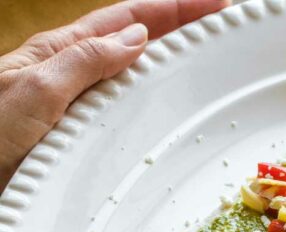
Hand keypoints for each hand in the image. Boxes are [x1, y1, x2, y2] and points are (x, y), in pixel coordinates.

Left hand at [0, 0, 230, 192]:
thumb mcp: (38, 89)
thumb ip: (85, 61)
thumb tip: (137, 38)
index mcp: (62, 52)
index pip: (129, 19)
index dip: (174, 7)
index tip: (215, 2)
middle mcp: (73, 73)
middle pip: (135, 38)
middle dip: (179, 25)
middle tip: (221, 24)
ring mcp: (79, 105)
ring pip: (133, 74)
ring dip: (170, 61)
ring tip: (206, 58)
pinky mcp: (82, 137)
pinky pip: (126, 110)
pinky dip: (153, 101)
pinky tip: (166, 109)